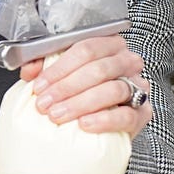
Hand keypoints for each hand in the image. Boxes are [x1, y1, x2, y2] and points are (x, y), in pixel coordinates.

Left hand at [20, 34, 152, 137]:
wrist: (98, 128)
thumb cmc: (79, 93)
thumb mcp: (59, 76)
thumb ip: (43, 68)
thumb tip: (30, 70)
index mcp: (108, 45)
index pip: (85, 50)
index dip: (59, 68)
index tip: (39, 86)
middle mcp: (126, 62)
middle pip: (98, 69)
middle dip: (66, 87)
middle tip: (45, 104)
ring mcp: (138, 87)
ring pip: (113, 90)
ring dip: (81, 103)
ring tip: (59, 115)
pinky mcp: (143, 113)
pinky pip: (127, 115)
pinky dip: (104, 120)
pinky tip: (85, 124)